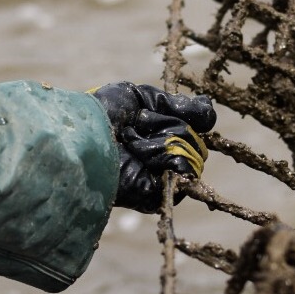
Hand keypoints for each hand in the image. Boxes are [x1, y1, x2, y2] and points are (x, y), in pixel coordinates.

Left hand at [91, 81, 215, 212]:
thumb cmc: (103, 113)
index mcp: (155, 137)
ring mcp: (159, 178)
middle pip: (194, 141)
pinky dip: (168, 157)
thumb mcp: (144, 99)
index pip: (190, 129)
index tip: (162, 111)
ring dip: (164, 140)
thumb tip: (210, 112)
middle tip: (139, 124)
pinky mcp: (156, 194)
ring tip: (133, 139)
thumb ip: (179, 106)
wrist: (84, 135)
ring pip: (192, 155)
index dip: (184, 118)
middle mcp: (160, 158)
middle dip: (169, 126)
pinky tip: (141, 152)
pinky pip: (185, 173)